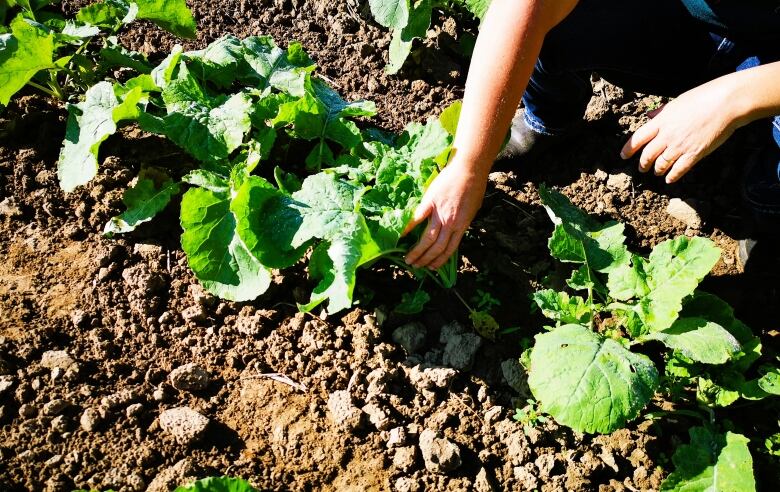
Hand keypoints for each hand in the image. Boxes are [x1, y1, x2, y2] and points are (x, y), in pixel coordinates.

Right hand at [402, 161, 486, 269]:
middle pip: (436, 247)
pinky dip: (408, 228)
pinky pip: (417, 218)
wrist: (469, 169)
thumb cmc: (474, 187)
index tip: (431, 267)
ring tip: (408, 259)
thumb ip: (462, 221)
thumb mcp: (472, 209)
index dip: (439, 261)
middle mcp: (450, 223)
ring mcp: (439, 213)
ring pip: (427, 238)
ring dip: (417, 251)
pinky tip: (401, 236)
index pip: (449, 249)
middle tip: (415, 266)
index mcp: (462, 226)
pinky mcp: (430, 202)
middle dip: (425, 260)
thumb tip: (455, 229)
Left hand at [620, 79, 742, 182]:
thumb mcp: (676, 102)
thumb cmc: (703, 98)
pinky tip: (669, 179)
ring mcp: (680, 146)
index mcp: (661, 121)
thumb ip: (661, 112)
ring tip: (657, 172)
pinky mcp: (695, 154)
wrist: (726, 103)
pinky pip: (679, 170)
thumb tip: (649, 116)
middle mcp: (667, 135)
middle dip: (642, 164)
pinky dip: (672, 176)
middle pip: (647, 155)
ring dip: (657, 170)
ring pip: (661, 164)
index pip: (637, 138)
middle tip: (642, 168)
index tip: (623, 156)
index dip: (628, 149)